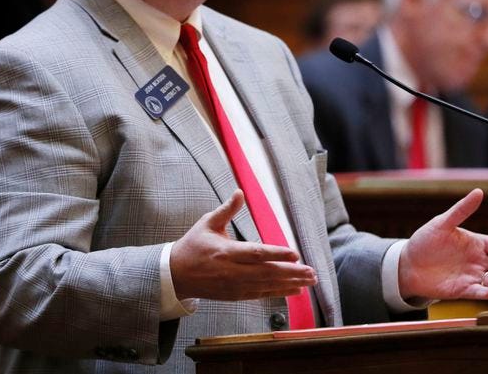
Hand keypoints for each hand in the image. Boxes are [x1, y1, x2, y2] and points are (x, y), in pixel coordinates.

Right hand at [171, 190, 317, 300]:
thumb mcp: (207, 223)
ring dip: (290, 284)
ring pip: (266, 286)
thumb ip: (226, 209)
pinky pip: (260, 294)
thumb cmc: (192, 246)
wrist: (175, 275)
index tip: (295, 254)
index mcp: (226, 252)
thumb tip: (240, 192)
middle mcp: (232, 271)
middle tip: (312, 271)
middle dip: (291, 272)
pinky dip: (279, 292)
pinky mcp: (235, 295)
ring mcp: (234, 286)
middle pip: (266, 273)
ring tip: (309, 281)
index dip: (276, 254)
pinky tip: (295, 290)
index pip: (256, 253)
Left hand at [398, 188, 487, 300]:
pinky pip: (477, 291)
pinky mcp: (461, 290)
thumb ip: (461, 210)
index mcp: (474, 243)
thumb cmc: (425, 241)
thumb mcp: (443, 223)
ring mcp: (470, 275)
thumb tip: (479, 192)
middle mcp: (476, 260)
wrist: (408, 264)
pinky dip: (486, 292)